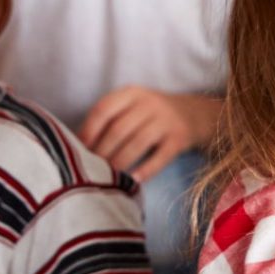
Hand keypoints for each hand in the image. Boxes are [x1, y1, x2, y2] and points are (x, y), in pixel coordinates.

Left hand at [81, 87, 204, 182]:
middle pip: (118, 129)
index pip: (104, 109)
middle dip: (102, 151)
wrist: (195, 114)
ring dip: (119, 162)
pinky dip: (145, 170)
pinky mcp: (179, 138)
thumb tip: (79, 144)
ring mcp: (166, 120)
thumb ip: (110, 119)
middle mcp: (149, 103)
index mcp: (132, 93)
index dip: (89, 130)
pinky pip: (159, 157)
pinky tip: (132, 180)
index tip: (78, 149)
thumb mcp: (133, 106)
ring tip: (107, 176)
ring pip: (137, 143)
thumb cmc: (152, 114)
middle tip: (91, 169)